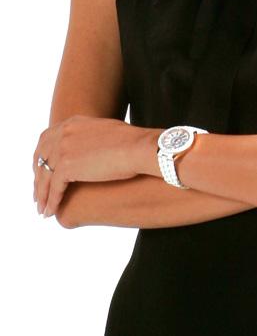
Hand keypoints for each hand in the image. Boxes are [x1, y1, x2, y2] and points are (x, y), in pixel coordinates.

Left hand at [32, 115, 146, 218]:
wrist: (138, 148)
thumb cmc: (131, 142)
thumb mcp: (104, 132)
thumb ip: (90, 138)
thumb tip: (90, 149)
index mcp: (72, 123)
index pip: (47, 141)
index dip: (42, 158)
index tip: (41, 172)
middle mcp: (64, 133)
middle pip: (41, 158)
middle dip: (38, 178)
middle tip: (38, 194)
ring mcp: (63, 149)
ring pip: (44, 176)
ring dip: (42, 195)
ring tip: (42, 209)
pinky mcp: (67, 166)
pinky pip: (53, 189)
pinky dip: (50, 202)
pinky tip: (49, 212)